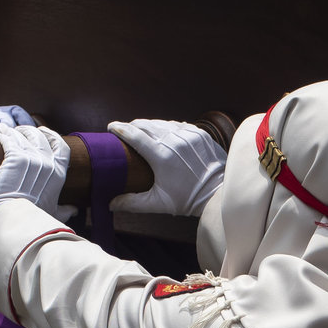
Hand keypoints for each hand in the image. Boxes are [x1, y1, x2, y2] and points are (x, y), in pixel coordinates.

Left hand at [0, 124, 70, 215]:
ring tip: (4, 130)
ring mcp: (30, 158)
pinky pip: (8, 138)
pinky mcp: (13, 157)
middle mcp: (46, 163)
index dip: (52, 135)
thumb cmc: (34, 216)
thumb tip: (74, 210)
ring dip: (13, 131)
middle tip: (19, 131)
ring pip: (22, 135)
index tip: (43, 131)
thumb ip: (65, 210)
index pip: (61, 146)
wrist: (15, 217)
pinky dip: (2, 133)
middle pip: (40, 136)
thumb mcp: (54, 211)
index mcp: (58, 173)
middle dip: (29, 131)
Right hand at [107, 119, 225, 216]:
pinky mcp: (199, 134)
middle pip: (146, 125)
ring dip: (149, 125)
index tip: (111, 127)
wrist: (218, 194)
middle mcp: (174, 141)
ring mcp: (189, 135)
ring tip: (141, 130)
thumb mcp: (158, 204)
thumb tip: (110, 204)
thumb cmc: (187, 200)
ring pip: (162, 123)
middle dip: (132, 126)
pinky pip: (178, 124)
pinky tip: (162, 131)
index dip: (120, 128)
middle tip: (124, 130)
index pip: (134, 135)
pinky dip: (167, 127)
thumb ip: (132, 203)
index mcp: (162, 156)